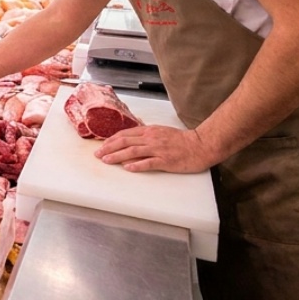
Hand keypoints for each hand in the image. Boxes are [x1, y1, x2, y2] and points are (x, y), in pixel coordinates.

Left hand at [95, 125, 217, 173]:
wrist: (200, 145)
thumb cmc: (182, 140)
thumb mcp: (162, 131)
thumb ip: (147, 133)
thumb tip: (132, 135)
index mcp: (150, 131)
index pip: (125, 134)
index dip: (111, 139)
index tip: (102, 145)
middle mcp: (152, 139)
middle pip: (125, 141)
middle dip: (109, 148)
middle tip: (98, 154)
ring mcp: (158, 149)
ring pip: (133, 151)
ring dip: (118, 156)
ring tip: (107, 160)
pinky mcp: (166, 160)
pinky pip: (149, 163)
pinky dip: (137, 165)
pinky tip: (128, 168)